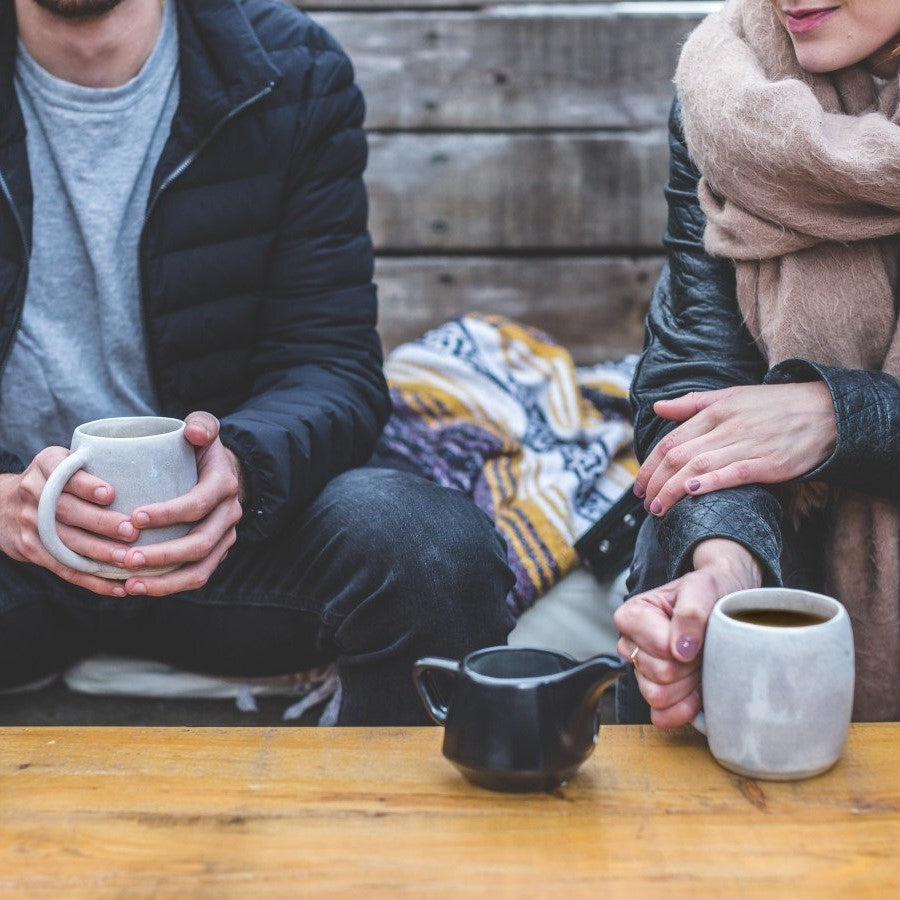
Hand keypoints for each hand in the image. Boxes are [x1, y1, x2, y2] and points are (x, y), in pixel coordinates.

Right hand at [0, 447, 139, 597]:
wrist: (3, 504)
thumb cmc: (53, 480)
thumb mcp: (63, 461)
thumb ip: (92, 464)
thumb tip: (145, 471)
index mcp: (46, 466)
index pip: (64, 475)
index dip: (86, 486)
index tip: (110, 494)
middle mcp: (34, 494)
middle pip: (68, 511)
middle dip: (101, 523)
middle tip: (131, 532)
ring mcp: (31, 524)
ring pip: (67, 542)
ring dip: (100, 554)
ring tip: (127, 560)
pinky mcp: (33, 550)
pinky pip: (64, 568)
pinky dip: (93, 580)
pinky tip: (118, 587)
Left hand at [117, 411, 243, 596]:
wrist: (223, 472)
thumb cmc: (201, 450)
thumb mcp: (205, 428)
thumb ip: (202, 424)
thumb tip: (192, 432)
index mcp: (224, 486)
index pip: (198, 504)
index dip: (168, 513)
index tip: (134, 517)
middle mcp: (229, 515)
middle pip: (200, 543)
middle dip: (162, 554)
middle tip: (125, 557)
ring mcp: (224, 538)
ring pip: (200, 569)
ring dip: (165, 581)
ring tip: (129, 584)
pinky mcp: (215, 554)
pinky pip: (196, 577)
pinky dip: (168, 587)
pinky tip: (137, 587)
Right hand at [613, 539, 761, 727]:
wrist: (726, 603)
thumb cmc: (711, 591)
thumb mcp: (704, 587)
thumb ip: (690, 612)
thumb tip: (680, 650)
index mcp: (632, 615)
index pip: (659, 649)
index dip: (684, 646)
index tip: (698, 632)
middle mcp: (630, 644)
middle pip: (659, 674)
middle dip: (689, 665)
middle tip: (703, 647)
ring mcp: (641, 671)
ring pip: (658, 696)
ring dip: (688, 684)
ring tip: (700, 663)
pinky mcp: (655, 693)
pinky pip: (661, 716)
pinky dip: (684, 708)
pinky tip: (697, 690)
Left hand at [633, 383, 836, 516]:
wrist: (826, 412)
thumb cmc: (774, 405)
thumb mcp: (731, 395)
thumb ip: (692, 403)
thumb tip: (657, 408)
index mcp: (715, 411)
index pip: (670, 440)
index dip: (649, 465)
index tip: (639, 486)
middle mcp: (727, 427)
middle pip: (678, 456)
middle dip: (655, 482)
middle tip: (644, 503)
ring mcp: (748, 445)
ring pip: (698, 467)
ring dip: (672, 490)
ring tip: (658, 509)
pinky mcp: (768, 463)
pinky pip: (733, 473)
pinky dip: (710, 482)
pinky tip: (691, 492)